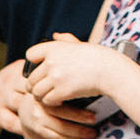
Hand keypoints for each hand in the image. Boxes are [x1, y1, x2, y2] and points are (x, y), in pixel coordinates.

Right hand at [15, 84, 97, 138]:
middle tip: (94, 118)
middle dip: (79, 116)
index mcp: (44, 90)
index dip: (73, 98)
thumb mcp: (52, 85)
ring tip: (92, 133)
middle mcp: (39, 105)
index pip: (59, 95)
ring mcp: (38, 119)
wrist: (28, 109)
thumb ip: (65, 85)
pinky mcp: (40, 130)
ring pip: (60, 128)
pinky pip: (58, 137)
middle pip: (60, 112)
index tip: (89, 100)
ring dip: (78, 132)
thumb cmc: (47, 95)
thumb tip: (90, 86)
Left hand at [21, 33, 135, 111]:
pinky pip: (47, 101)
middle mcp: (51, 62)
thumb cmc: (97, 57)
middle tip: (42, 90)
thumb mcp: (79, 44)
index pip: (30, 55)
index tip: (39, 71)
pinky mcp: (61, 92)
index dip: (32, 64)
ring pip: (36, 92)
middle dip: (35, 86)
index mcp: (54, 48)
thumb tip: (55, 35)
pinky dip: (52, 104)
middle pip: (31, 78)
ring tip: (50, 97)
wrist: (109, 70)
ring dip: (42, 96)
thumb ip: (65, 40)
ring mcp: (55, 77)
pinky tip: (59, 102)